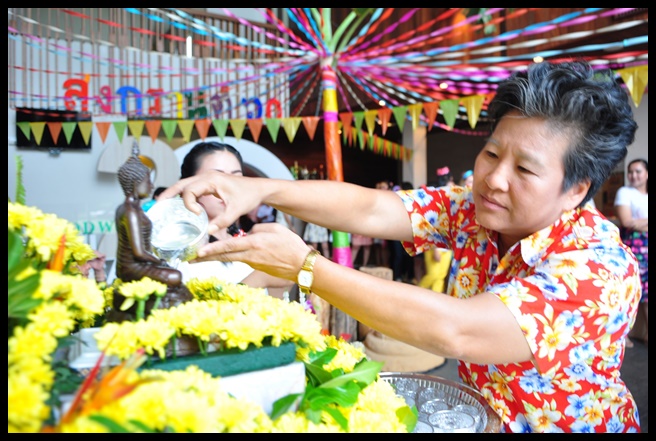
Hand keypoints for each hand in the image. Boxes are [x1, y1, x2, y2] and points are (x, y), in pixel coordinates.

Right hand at [158, 170, 263, 233]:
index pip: (190, 189)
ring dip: (175, 193)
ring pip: (186, 185)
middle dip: (169, 193)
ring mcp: (208, 179)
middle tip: (157, 204)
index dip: (189, 203)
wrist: (259, 189)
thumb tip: (209, 232)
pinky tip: (179, 205)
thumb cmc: (249, 196)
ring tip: (162, 204)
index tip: (197, 215)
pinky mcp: (210, 184)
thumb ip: (223, 221)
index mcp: (212, 179)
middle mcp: (207, 177)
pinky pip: (193, 188)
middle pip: (182, 184)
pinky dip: (184, 195)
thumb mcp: (236, 210)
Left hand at [194, 222, 311, 280]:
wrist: (302, 264)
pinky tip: (219, 255)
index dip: (212, 249)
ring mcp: (252, 262)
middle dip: (204, 258)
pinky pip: (239, 259)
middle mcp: (249, 255)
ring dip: (213, 258)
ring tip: (197, 258)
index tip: (198, 252)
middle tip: (188, 259)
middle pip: (223, 256)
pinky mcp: (255, 265)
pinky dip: (227, 257)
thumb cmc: (290, 245)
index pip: (229, 246)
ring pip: (229, 258)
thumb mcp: (275, 229)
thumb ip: (257, 229)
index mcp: (254, 244)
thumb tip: (246, 234)